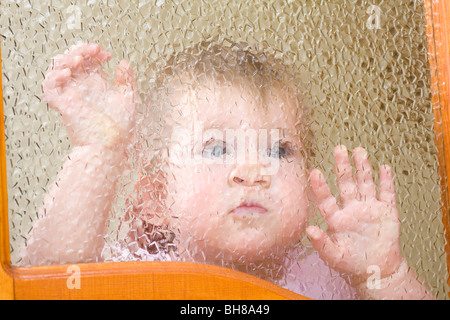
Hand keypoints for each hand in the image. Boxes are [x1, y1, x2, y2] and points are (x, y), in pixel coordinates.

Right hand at [42, 43, 136, 147]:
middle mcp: (81, 89)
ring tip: (79, 60)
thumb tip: (123, 63)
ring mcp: (70, 96)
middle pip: (71, 60)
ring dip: (65, 59)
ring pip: (56, 69)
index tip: (107, 55)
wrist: (111, 146)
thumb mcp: (129, 100)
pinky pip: (49, 87)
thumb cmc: (120, 129)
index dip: (94, 53)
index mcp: (95, 86)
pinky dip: (53, 76)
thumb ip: (128, 81)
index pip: (88, 61)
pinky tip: (67, 73)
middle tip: (95, 50)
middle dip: (81, 50)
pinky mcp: (62, 105)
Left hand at [306, 145, 404, 284]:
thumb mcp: (333, 255)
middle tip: (339, 149)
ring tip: (359, 151)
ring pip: (364, 183)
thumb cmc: (351, 262)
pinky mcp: (386, 211)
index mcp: (336, 218)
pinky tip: (383, 167)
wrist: (376, 268)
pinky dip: (386, 181)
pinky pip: (386, 193)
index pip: (326, 198)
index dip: (320, 186)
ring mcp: (368, 208)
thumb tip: (309, 230)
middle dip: (342, 166)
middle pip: (346, 183)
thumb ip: (321, 244)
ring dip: (362, 168)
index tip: (315, 172)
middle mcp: (351, 208)